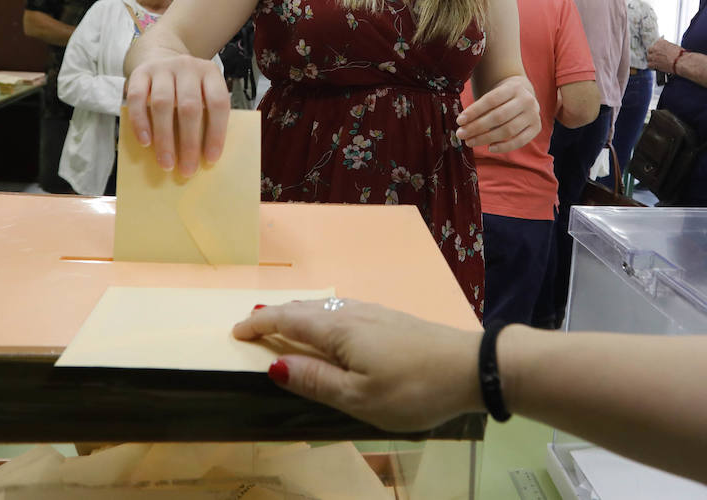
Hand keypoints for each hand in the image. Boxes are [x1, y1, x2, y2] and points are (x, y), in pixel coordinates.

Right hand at [124, 52, 231, 175]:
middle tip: (187, 169)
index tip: (211, 159)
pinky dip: (140, 123)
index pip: (218, 103)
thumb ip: (206, 115)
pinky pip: (137, 99)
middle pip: (189, 107)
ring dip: (164, 138)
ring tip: (166, 163)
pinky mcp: (139, 73)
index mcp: (210, 73)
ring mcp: (162, 68)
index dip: (216, 132)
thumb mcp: (203, 92)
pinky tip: (145, 142)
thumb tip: (204, 155)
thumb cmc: (186, 86)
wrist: (161, 56)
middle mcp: (187, 66)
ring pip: (162, 104)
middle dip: (188, 142)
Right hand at [232, 300, 482, 431]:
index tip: (235, 331)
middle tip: (251, 326)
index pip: (289, 321)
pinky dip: (322, 317)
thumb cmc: (412, 388)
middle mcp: (352, 314)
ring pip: (325, 309)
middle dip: (275, 316)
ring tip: (283, 325)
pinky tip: (330, 327)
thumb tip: (274, 363)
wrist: (471, 368)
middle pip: (305, 310)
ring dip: (299, 315)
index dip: (259, 325)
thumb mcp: (358, 397)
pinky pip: (342, 312)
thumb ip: (315, 380)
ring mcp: (374, 314)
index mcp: (338, 331)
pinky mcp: (391, 321)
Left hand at [457, 75, 539, 153]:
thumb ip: (481, 107)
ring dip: (486, 138)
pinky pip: (520, 141)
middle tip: (461, 134)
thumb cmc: (502, 96)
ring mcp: (533, 114)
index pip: (491, 100)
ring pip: (508, 130)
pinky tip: (490, 147)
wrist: (524, 94)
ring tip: (470, 141)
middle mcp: (526, 100)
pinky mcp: (536, 128)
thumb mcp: (494, 93)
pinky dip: (504, 147)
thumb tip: (463, 124)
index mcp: (513, 87)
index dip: (474, 111)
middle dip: (477, 127)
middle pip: (498, 116)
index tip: (460, 120)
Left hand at [646, 38, 681, 73]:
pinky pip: (649, 65)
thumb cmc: (680, 55)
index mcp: (660, 42)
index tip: (659, 51)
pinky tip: (656, 67)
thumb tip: (665, 48)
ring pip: (648, 58)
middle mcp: (655, 47)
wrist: (681, 61)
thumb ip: (666, 46)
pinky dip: (652, 67)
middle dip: (653, 54)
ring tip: (657, 63)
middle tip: (657, 57)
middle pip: (650, 50)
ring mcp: (653, 55)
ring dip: (652, 60)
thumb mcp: (673, 46)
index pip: (655, 44)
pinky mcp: (653, 63)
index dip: (657, 49)